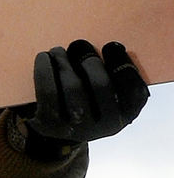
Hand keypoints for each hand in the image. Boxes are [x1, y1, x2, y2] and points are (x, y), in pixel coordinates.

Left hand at [10, 40, 149, 158]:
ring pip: (73, 86)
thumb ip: (109, 76)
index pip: (133, 90)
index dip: (123, 65)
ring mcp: (78, 128)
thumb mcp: (104, 96)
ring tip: (58, 51)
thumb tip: (103, 48)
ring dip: (64, 61)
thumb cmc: (84, 102)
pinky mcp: (51, 125)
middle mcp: (105, 126)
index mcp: (124, 116)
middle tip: (79, 44)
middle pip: (101, 84)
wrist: (56, 133)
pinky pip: (48, 92)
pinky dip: (45, 70)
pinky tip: (44, 57)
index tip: (111, 46)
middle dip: (88, 58)